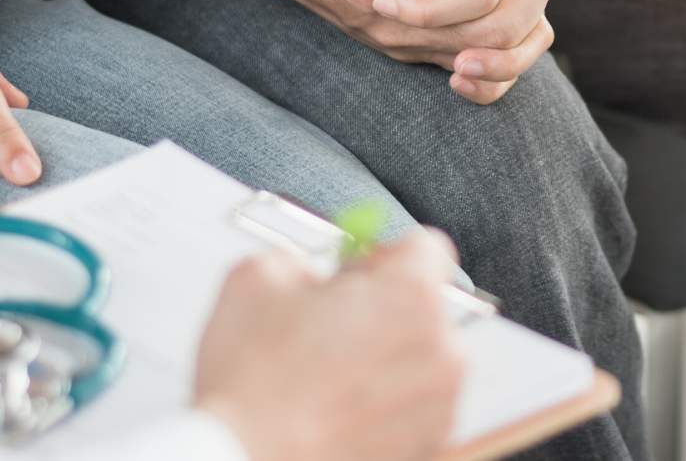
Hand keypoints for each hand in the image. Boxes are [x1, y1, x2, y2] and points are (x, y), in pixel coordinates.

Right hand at [194, 233, 465, 460]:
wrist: (245, 460)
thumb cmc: (254, 388)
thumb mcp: (257, 277)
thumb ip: (304, 258)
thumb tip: (314, 271)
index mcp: (410, 296)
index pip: (426, 246)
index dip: (382, 253)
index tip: (356, 270)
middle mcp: (440, 350)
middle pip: (424, 306)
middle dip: (382, 309)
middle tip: (331, 326)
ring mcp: (438, 405)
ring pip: (420, 358)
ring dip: (384, 357)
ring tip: (327, 375)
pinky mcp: (426, 445)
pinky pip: (413, 406)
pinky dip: (384, 403)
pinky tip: (336, 407)